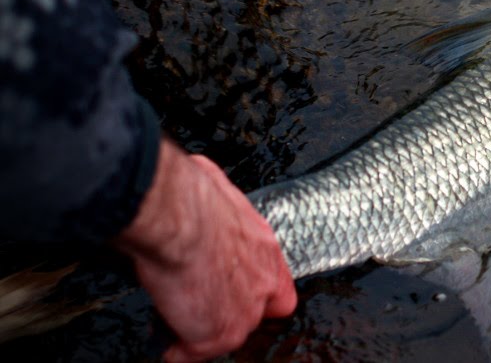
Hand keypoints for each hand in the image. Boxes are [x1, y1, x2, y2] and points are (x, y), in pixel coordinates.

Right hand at [113, 139, 296, 361]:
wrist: (179, 218)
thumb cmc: (191, 197)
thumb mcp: (216, 191)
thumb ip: (219, 204)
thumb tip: (203, 188)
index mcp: (263, 246)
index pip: (278, 286)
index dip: (257, 294)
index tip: (233, 293)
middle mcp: (262, 282)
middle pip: (256, 314)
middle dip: (227, 313)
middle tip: (200, 309)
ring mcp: (243, 312)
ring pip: (226, 335)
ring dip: (201, 331)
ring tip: (177, 322)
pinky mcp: (216, 334)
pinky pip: (193, 354)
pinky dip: (177, 351)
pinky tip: (167, 343)